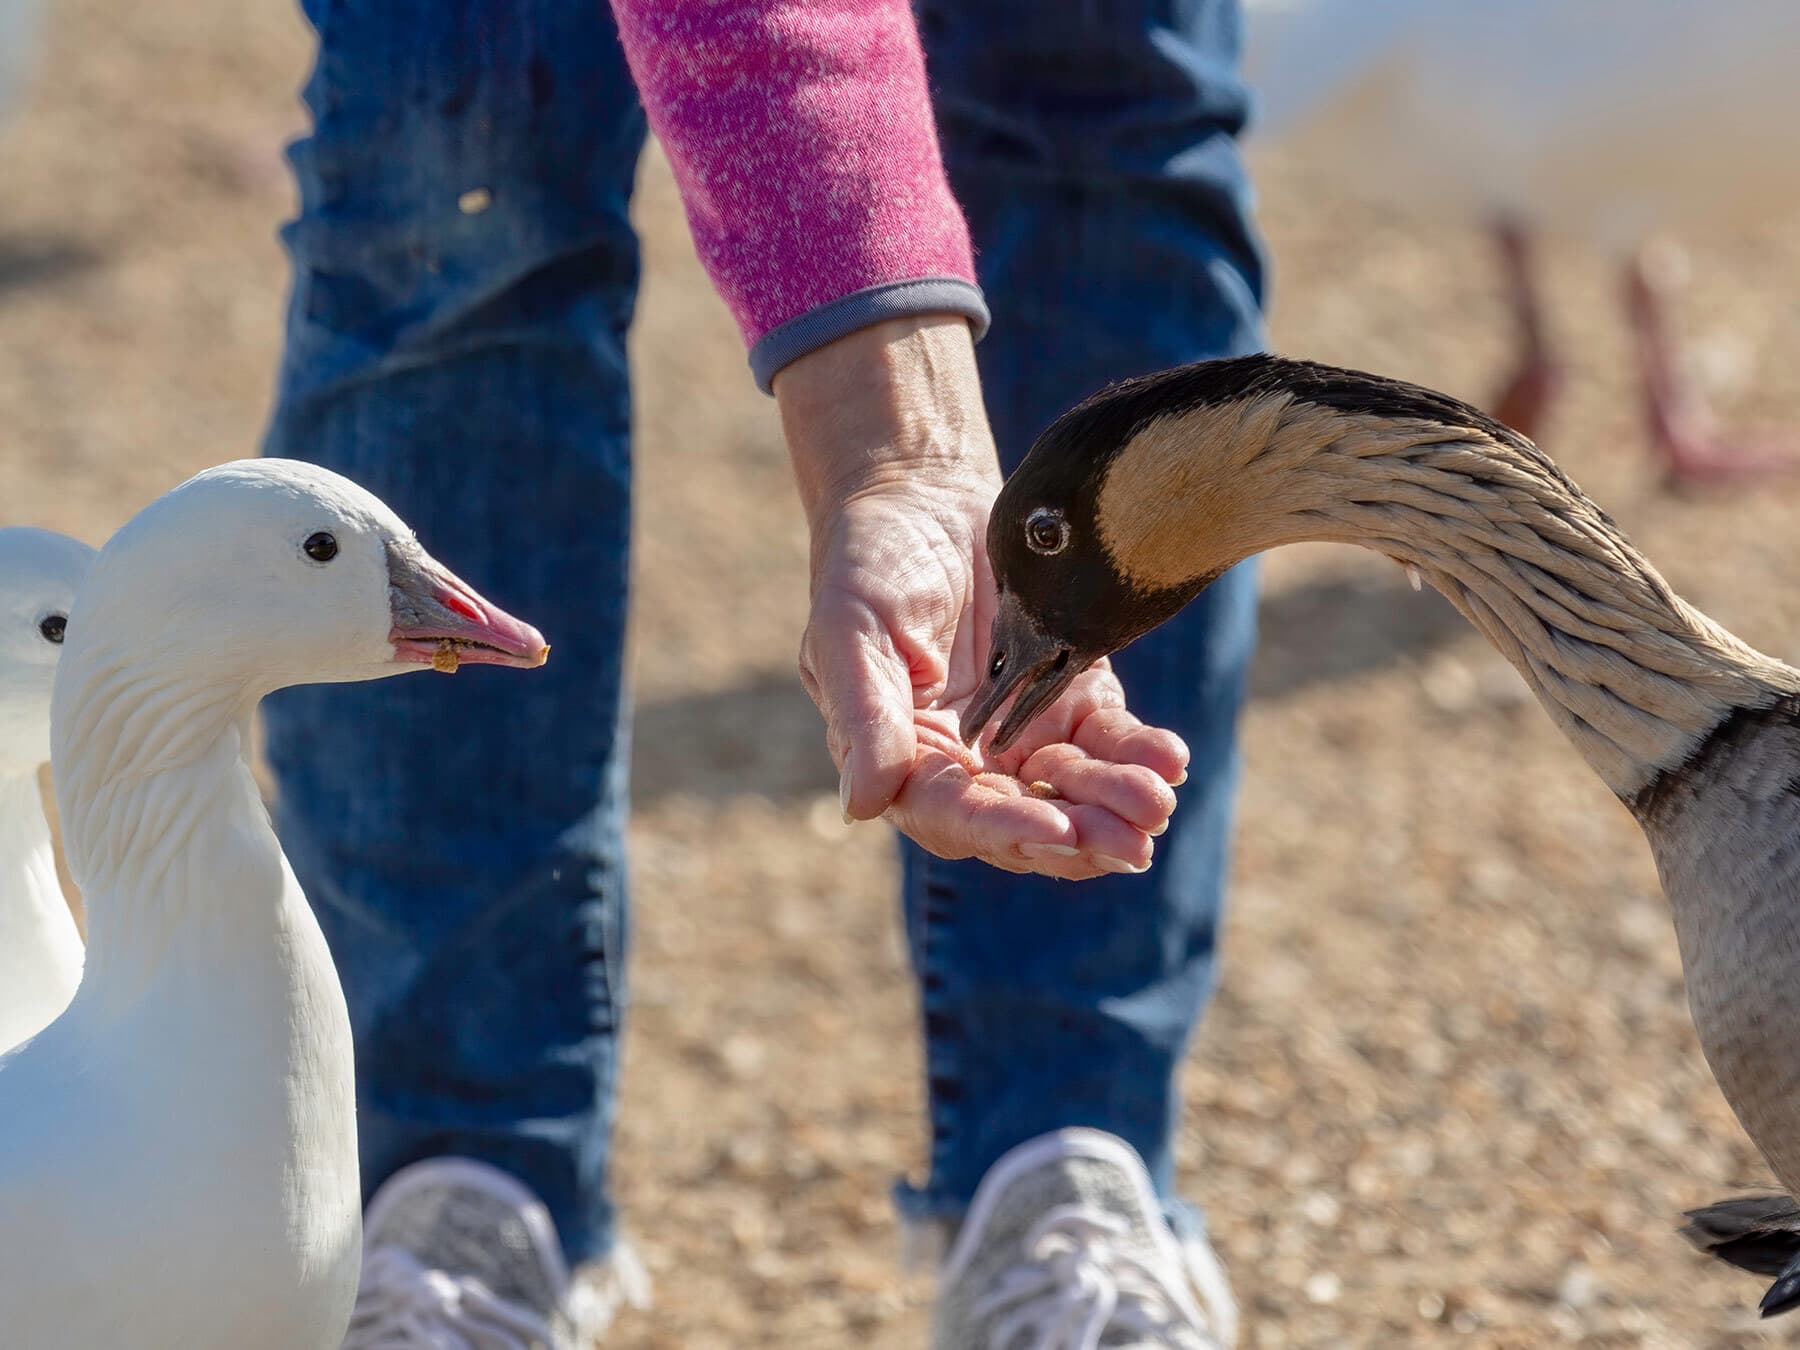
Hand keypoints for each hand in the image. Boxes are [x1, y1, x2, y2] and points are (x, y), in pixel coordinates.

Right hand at [774, 317, 1187, 877]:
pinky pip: (1110, 739)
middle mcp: (966, 765)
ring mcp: (1024, 735)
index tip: (1056, 829)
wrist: (923, 497)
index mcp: (905, 762)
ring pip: (1075, 790)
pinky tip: (1170, 759)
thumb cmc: (869, 564)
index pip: (956, 814)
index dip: (1006, 828)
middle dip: (1081, 834)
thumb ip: (864, 717)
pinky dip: (1140, 753)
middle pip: (1026, 821)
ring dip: (1117, 803)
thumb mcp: (850, 631)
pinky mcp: (1072, 698)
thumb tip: (862, 807)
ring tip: (1158, 802)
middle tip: (1133, 843)